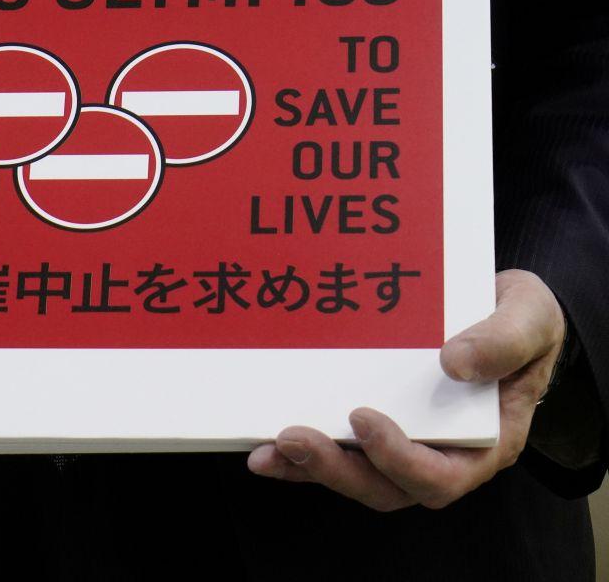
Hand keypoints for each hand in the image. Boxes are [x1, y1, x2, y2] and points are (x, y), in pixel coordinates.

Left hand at [247, 268, 565, 509]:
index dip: (400, 458)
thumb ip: (505, 340)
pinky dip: (302, 452)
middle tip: (294, 438)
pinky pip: (339, 450)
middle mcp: (443, 453)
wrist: (504, 308)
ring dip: (310, 467)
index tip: (363, 418)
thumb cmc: (522, 319)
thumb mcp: (530, 318)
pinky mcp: (375, 428)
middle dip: (338, 469)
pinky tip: (266, 442)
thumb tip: (455, 362)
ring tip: (268, 450)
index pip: (442, 475)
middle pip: (388, 487)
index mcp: (486, 440)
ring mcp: (405, 442)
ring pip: (357, 475)